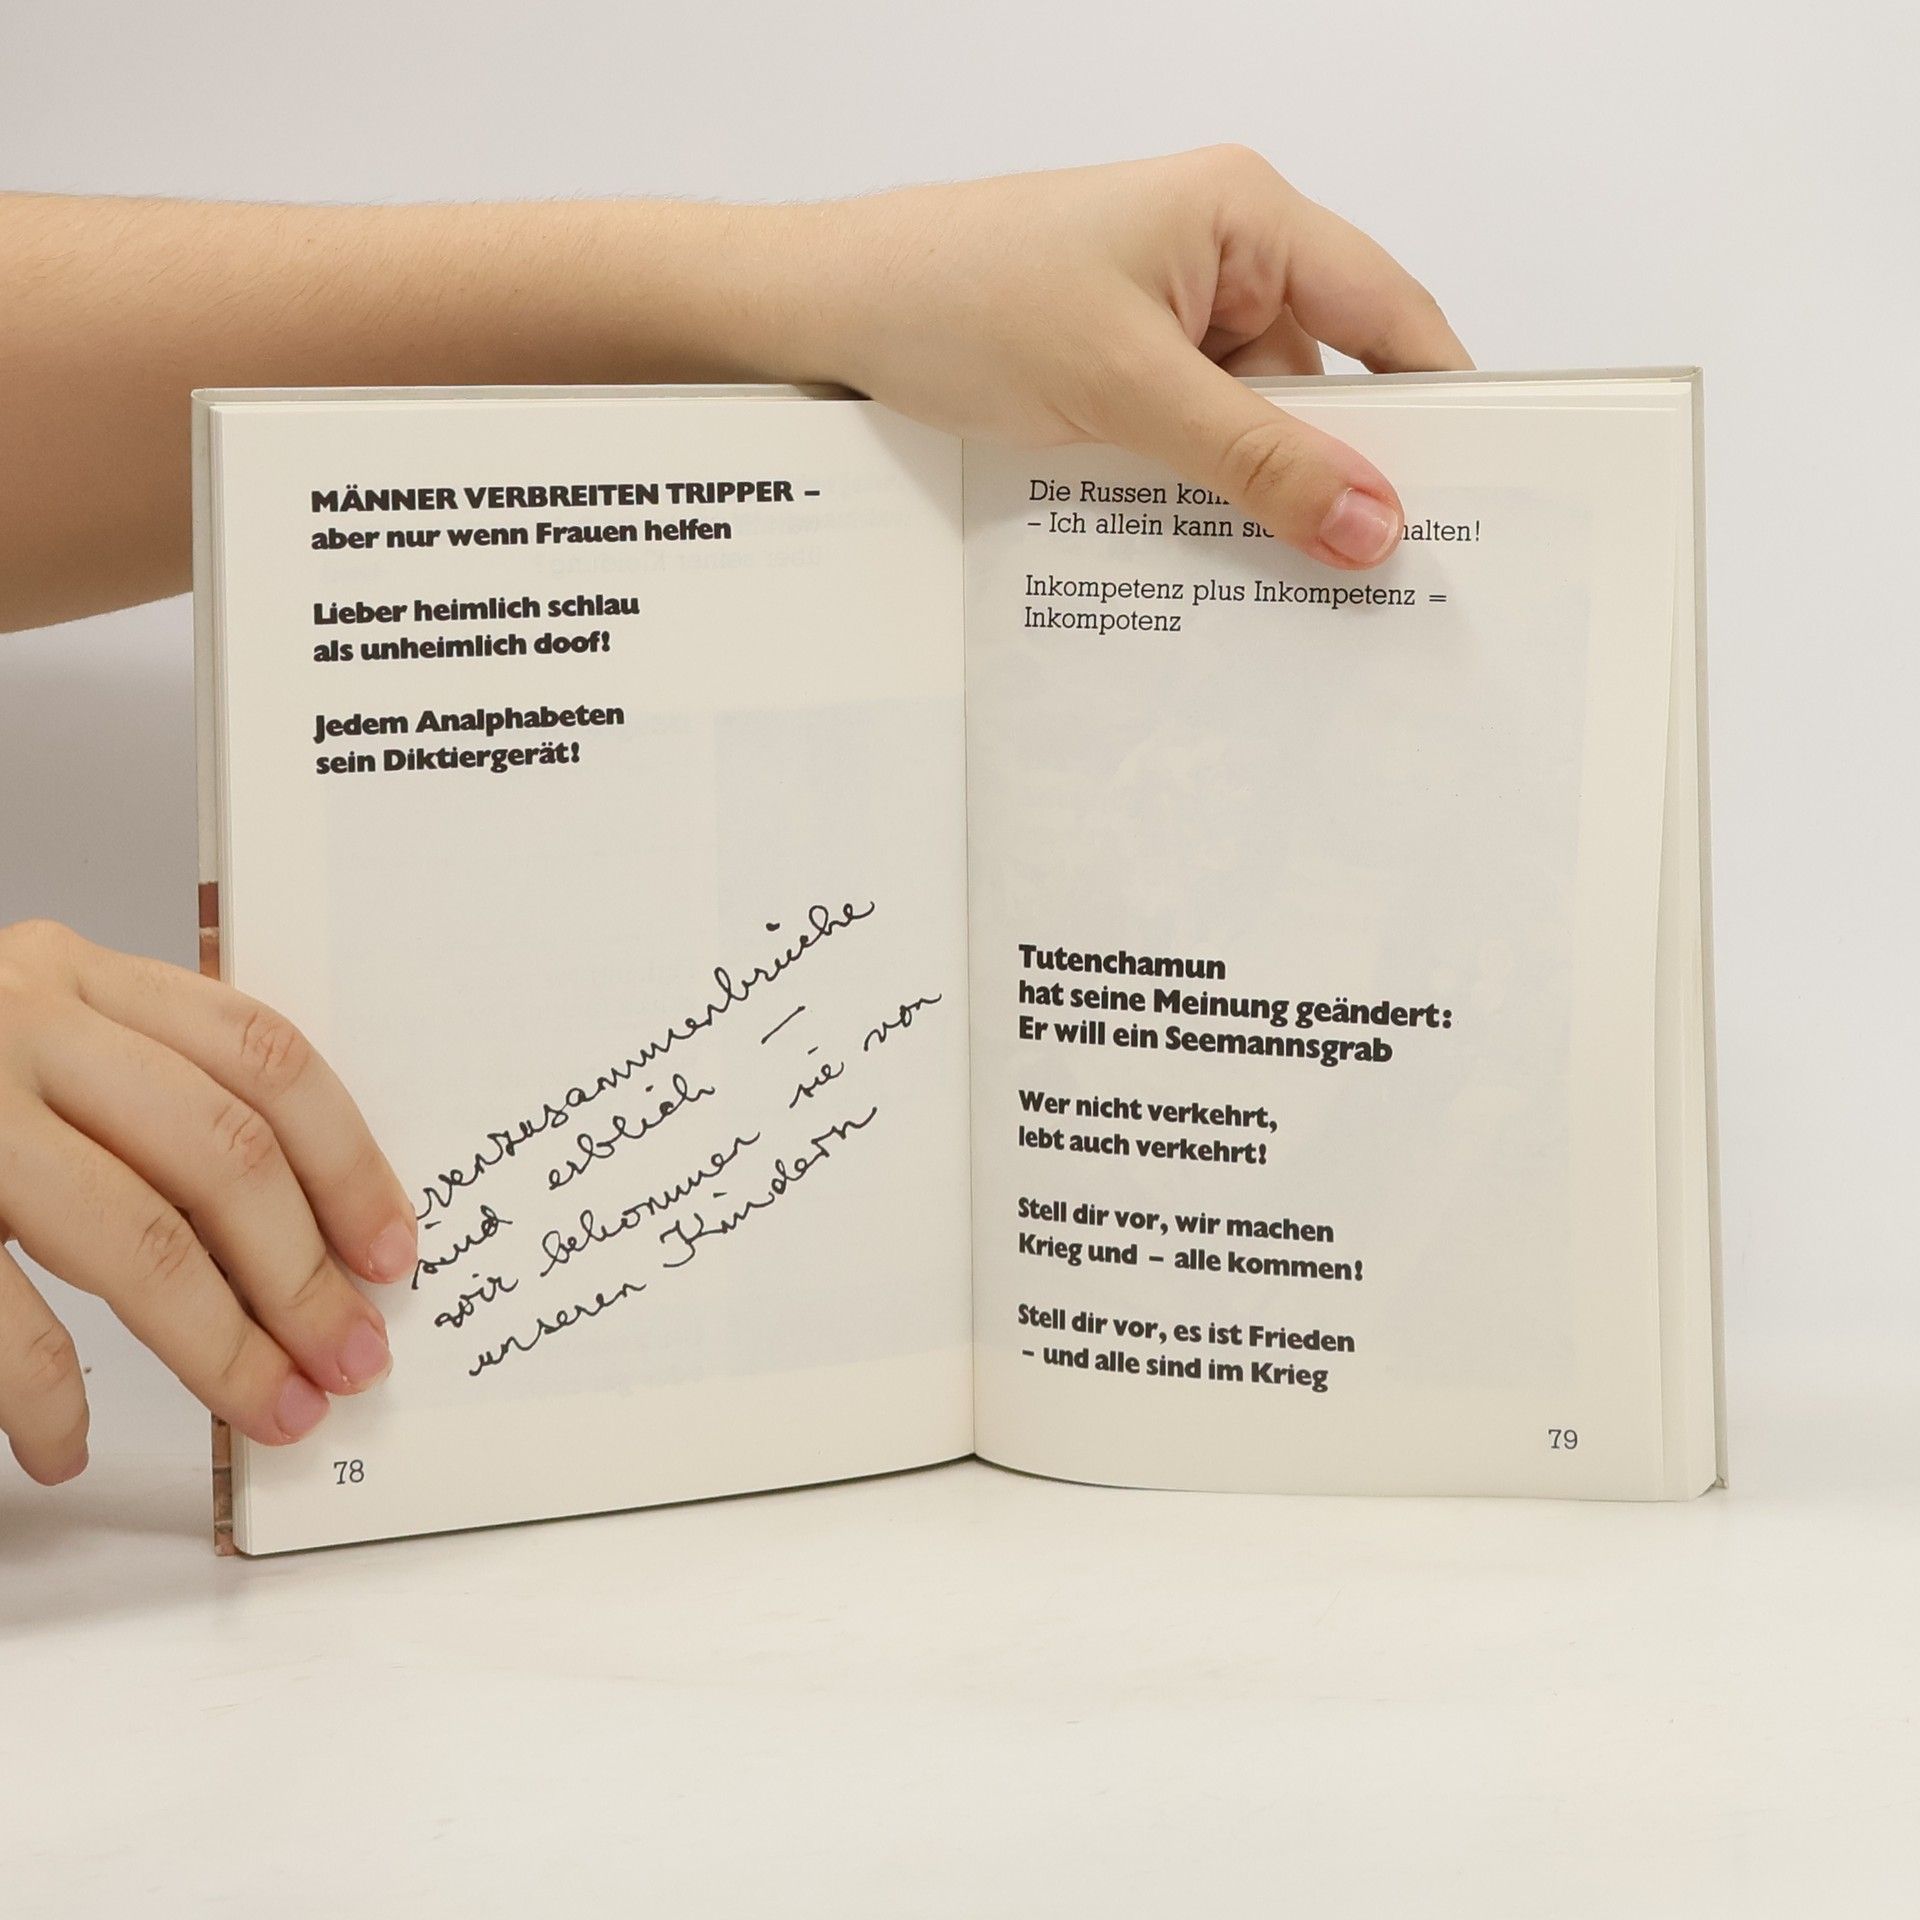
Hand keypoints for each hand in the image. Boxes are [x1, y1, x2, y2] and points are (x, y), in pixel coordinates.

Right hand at [0, 920, 416, 1483]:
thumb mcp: (34, 1031)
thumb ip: (144, 1077)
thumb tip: (301, 1204)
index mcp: (76, 975)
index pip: (263, 1057)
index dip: (347, 1161)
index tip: (390, 1250)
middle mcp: (16, 1020)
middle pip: (219, 1154)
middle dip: (301, 1274)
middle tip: (348, 1357)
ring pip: (131, 1236)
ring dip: (217, 1344)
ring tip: (268, 1408)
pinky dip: (43, 1394)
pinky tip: (69, 1443)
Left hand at [787, 146, 1470, 567]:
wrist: (829, 312)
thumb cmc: (960, 297)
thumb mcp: (1125, 390)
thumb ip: (1254, 461)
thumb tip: (1371, 522)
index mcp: (1246, 217)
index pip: (1389, 312)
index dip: (1438, 404)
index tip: (1474, 498)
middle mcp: (1221, 257)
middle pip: (1327, 377)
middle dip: (1338, 470)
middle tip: (1372, 572)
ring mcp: (1170, 315)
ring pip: (1256, 421)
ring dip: (1257, 493)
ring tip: (1277, 579)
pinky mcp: (1124, 367)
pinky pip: (1196, 437)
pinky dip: (1201, 491)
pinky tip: (1199, 550)